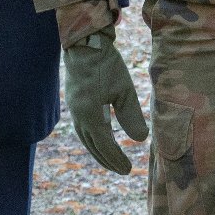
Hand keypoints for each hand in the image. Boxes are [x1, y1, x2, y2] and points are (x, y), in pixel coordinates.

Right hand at [62, 31, 148, 174]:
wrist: (84, 44)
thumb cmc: (106, 65)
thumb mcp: (124, 90)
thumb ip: (131, 116)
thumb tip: (140, 140)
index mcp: (90, 115)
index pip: (105, 145)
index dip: (116, 159)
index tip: (129, 169)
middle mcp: (78, 116)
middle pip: (93, 146)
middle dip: (108, 160)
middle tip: (123, 170)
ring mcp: (73, 109)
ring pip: (86, 138)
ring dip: (99, 151)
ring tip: (112, 159)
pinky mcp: (74, 102)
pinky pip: (83, 129)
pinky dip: (93, 139)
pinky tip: (100, 139)